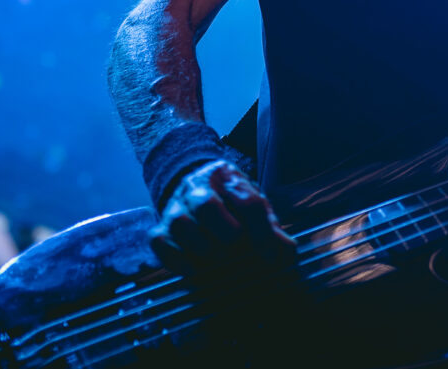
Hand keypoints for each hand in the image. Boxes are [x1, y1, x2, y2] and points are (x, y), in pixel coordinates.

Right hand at [150, 159, 297, 285]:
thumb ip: (270, 228)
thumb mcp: (254, 206)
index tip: (270, 255)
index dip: (261, 231)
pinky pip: (159, 242)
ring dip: (200, 245)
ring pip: (179, 223)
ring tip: (217, 258)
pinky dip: (174, 258)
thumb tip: (288, 254)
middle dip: (225, 230)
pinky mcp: (160, 228)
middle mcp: (197, 189)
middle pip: (206, 205)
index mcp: (228, 178)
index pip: (247, 202)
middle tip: (238, 247)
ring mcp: (176, 208)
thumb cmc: (231, 201)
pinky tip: (192, 269)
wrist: (194, 186)